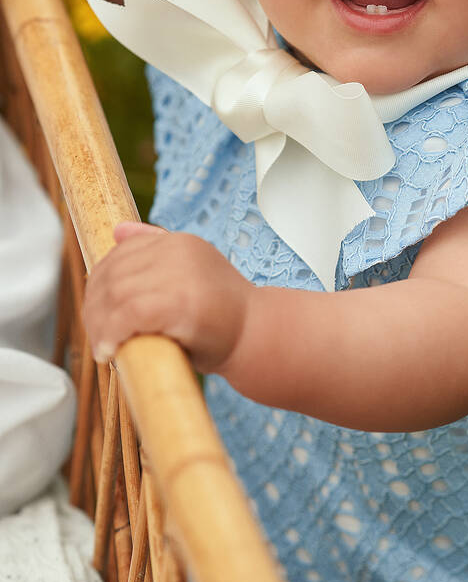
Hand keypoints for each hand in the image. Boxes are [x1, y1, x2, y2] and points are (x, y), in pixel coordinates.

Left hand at [83, 222, 252, 372]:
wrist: (259, 334)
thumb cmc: (223, 313)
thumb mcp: (191, 274)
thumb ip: (157, 252)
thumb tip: (118, 230)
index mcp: (181, 242)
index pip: (122, 252)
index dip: (101, 283)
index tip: (99, 312)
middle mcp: (180, 251)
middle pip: (113, 274)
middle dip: (95, 308)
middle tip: (98, 337)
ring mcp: (181, 275)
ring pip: (116, 295)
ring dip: (100, 325)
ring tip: (104, 347)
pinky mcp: (181, 303)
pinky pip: (129, 314)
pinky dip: (112, 334)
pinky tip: (112, 351)